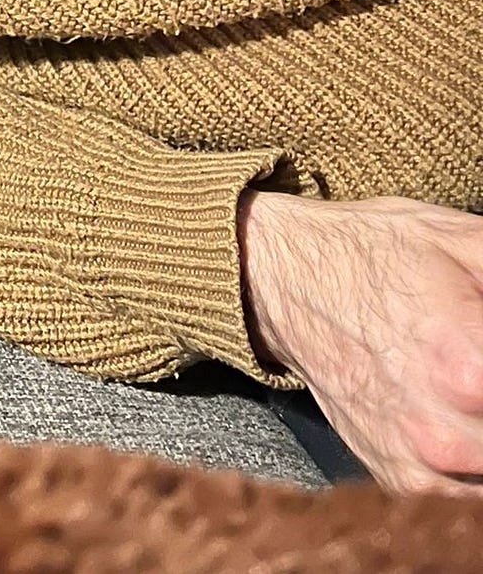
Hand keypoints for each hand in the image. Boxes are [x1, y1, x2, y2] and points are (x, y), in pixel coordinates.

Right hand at [240, 189, 482, 491]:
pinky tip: (470, 425)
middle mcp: (446, 428)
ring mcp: (421, 462)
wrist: (283, 278)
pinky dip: (480, 474)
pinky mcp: (398, 479)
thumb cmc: (378, 251)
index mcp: (469, 361)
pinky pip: (467, 504)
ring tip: (478, 394)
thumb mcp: (467, 242)